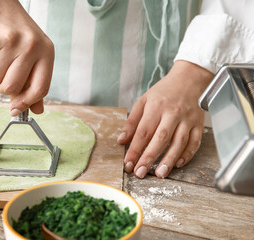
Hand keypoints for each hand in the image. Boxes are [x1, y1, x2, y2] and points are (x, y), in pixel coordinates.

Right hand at [0, 0, 53, 114]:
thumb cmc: (14, 28)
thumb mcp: (33, 51)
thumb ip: (35, 81)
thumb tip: (36, 110)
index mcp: (46, 51)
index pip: (40, 88)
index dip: (27, 103)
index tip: (16, 110)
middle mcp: (31, 46)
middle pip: (13, 88)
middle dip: (4, 86)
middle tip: (4, 70)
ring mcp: (9, 42)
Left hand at [117, 60, 213, 178]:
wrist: (190, 78)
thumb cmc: (164, 91)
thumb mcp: (143, 100)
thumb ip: (132, 121)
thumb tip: (121, 140)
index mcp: (156, 106)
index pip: (143, 132)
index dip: (134, 150)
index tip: (127, 164)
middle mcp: (172, 113)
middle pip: (160, 139)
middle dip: (149, 158)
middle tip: (140, 172)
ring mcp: (187, 120)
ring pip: (178, 143)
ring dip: (169, 160)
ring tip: (159, 174)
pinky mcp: (198, 124)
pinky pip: (194, 143)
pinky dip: (187, 155)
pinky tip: (178, 164)